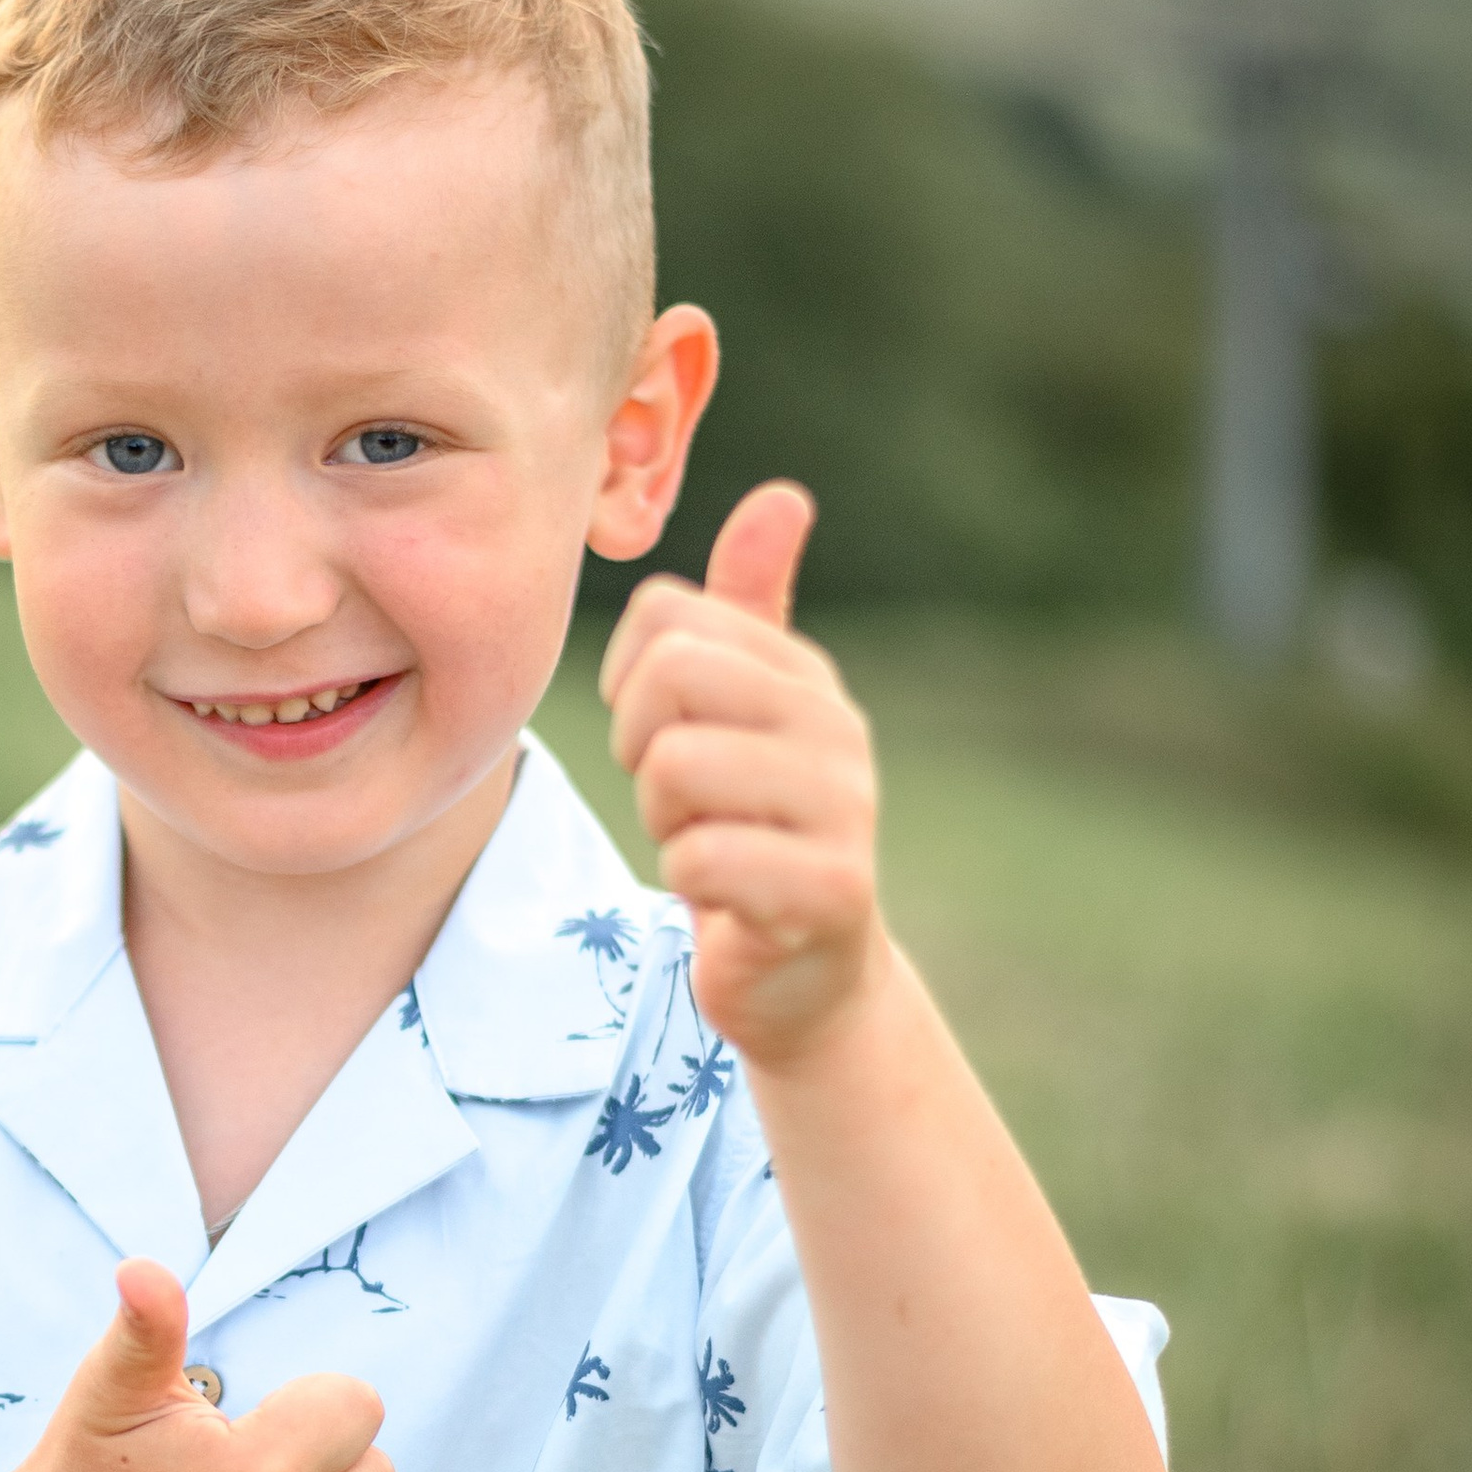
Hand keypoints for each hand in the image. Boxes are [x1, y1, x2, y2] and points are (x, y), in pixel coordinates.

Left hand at [599, 482, 884, 1071]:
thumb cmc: (753, 834)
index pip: (666, 617)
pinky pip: (703, 856)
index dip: (628, 683)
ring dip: (665, 823)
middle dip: (639, 747)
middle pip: (670, 675)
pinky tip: (727, 897)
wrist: (804, 976)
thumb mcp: (747, 715)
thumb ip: (750, 610)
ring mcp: (843, 807)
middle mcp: (835, 726)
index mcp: (801, 674)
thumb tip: (784, 495)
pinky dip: (690, 881)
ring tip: (708, 846)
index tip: (660, 737)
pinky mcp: (829, 891)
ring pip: (676, 766)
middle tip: (677, 799)